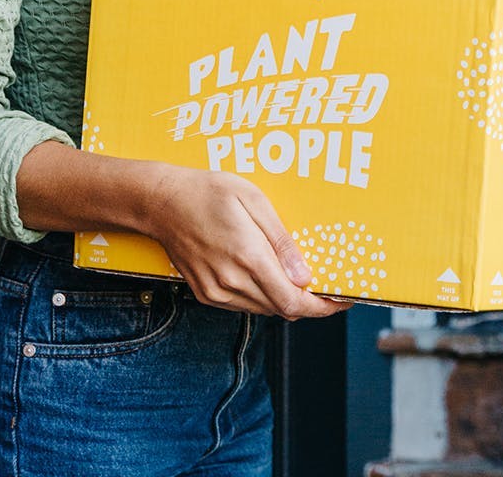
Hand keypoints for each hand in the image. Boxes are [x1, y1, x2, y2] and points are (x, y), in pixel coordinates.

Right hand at [145, 166, 347, 319]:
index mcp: (248, 257)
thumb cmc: (209, 192)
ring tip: (298, 280)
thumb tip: (304, 275)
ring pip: (265, 310)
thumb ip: (281, 241)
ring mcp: (216, 292)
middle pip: (282, 310)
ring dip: (286, 301)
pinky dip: (263, 298)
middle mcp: (231, 282)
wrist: (161, 202)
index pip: (293, 302)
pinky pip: (244, 306)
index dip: (322, 307)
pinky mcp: (205, 294)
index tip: (341, 301)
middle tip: (327, 289)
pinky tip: (267, 277)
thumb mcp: (254, 200)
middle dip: (310, 303)